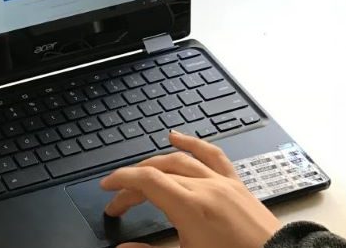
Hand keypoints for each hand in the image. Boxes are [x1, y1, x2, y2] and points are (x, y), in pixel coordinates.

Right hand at [101, 131, 280, 247]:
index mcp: (191, 208)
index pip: (146, 180)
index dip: (121, 181)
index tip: (107, 188)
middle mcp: (207, 189)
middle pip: (159, 171)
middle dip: (134, 183)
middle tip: (120, 202)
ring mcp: (224, 184)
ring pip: (181, 160)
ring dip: (155, 164)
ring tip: (138, 172)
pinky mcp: (238, 186)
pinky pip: (212, 155)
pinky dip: (192, 144)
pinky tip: (178, 138)